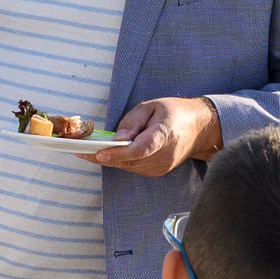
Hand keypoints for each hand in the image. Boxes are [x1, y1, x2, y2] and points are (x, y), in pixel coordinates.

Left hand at [83, 95, 222, 176]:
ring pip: (129, 167)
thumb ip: (132, 122)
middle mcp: (163, 155)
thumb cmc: (174, 113)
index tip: (99, 153)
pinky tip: (109, 153)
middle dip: (103, 156)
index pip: (139, 149)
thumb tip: (116, 139)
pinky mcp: (158, 171)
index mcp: (164, 134)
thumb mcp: (151, 107)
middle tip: (80, 150)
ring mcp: (161, 167)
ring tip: (88, 150)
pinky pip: (134, 168)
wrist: (199, 128)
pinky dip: (121, 161)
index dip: (118, 153)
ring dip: (110, 159)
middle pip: (129, 161)